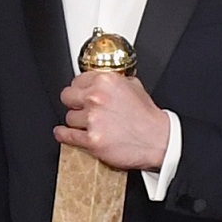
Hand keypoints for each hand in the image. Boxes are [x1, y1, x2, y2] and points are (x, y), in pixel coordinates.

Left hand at [55, 69, 169, 172]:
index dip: (79, 89)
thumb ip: (114, 81)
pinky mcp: (92, 140)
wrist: (159, 140)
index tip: (80, 94)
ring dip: (76, 121)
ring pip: (69, 117)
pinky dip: (63, 135)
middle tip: (80, 108)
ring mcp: (93, 119)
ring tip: (87, 124)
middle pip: (67, 97)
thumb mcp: (134, 86)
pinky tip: (63, 132)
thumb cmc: (148, 117)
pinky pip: (67, 135)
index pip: (77, 80)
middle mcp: (97, 98)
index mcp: (106, 81)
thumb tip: (100, 81)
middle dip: (73, 103)